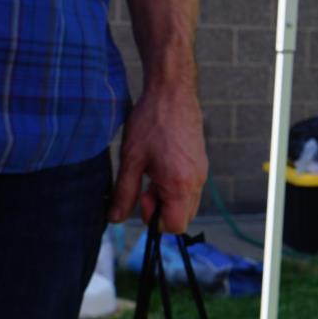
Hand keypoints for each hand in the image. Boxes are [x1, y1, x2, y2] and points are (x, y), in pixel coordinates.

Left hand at [111, 81, 207, 233]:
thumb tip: (115, 219)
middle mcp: (197, 182)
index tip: (143, 196)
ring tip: (153, 172)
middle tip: (146, 184)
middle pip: (183, 217)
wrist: (172, 92)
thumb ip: (124, 193)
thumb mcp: (131, 159)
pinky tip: (162, 164)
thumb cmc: (151, 123)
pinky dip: (176, 185)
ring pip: (187, 203)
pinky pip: (190, 187)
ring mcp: (202, 172)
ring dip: (168, 197)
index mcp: (180, 184)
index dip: (155, 219)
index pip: (174, 226)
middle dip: (162, 209)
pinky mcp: (201, 163)